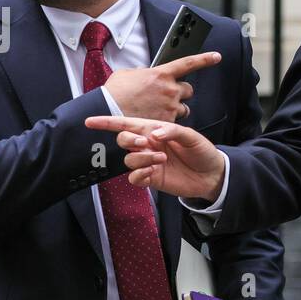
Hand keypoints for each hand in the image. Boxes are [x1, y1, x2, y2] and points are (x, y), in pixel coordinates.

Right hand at [84, 114, 225, 200]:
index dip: (107, 123)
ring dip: (141, 158)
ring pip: (128, 160)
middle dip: (129, 140)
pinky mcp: (151, 178)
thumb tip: (153, 133)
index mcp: (153, 130)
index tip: (89, 121)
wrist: (211, 174)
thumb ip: (173, 131)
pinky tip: (152, 173)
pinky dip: (139, 175)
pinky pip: (134, 178)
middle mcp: (148, 145)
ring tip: (161, 158)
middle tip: (146, 143)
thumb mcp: (191, 136)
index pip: (126, 124)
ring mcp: (148, 162)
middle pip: (123, 140)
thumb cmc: (201, 151)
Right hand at [102, 51, 221, 122]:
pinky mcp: (167, 122)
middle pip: (188, 90)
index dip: (205, 59)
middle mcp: (169, 89)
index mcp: (161, 74)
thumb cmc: (114, 92)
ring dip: (175, 109)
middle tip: (169, 96)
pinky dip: (166, 123)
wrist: (108, 111)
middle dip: (181, 92)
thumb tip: (145, 74)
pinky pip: (174, 122)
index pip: (188, 63)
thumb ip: (142, 73)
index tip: (216, 57)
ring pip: (183, 108)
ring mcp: (170, 107)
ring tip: (159, 111)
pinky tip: (154, 120)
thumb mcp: (127, 74)